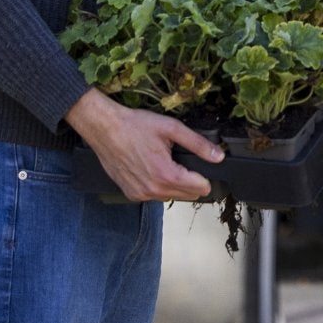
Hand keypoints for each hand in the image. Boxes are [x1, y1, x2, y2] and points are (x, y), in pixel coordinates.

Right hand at [66, 90, 222, 201]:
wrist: (104, 128)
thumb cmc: (134, 126)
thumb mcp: (171, 128)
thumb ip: (197, 144)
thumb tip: (218, 156)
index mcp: (167, 175)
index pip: (200, 188)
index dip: (205, 176)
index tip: (201, 165)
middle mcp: (154, 190)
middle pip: (188, 195)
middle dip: (191, 180)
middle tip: (182, 160)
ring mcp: (141, 194)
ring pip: (171, 197)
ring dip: (174, 184)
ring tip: (165, 162)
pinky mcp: (131, 194)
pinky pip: (154, 196)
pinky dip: (157, 186)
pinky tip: (152, 168)